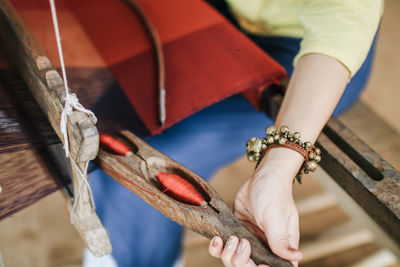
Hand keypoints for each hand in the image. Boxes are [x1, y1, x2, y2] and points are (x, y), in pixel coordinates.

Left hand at [208, 149, 302, 265]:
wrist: (263, 177)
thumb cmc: (275, 193)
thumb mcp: (276, 216)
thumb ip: (280, 239)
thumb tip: (296, 258)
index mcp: (281, 248)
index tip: (258, 264)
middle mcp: (265, 248)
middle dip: (241, 262)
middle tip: (242, 243)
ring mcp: (250, 242)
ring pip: (233, 262)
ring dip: (228, 255)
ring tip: (232, 238)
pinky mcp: (236, 233)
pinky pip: (223, 248)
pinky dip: (217, 248)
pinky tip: (217, 239)